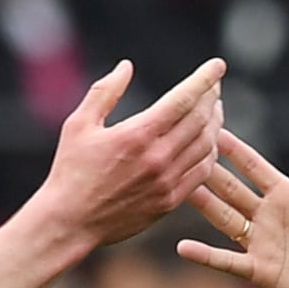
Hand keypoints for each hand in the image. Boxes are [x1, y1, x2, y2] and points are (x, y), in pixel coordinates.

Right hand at [26, 57, 228, 251]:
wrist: (70, 222)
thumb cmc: (70, 171)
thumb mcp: (78, 124)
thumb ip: (105, 92)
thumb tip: (126, 66)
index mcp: (137, 135)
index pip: (183, 99)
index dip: (204, 79)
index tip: (218, 65)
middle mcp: (157, 158)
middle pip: (201, 120)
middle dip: (211, 98)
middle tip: (213, 86)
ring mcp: (166, 182)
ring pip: (206, 145)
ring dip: (215, 123)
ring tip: (213, 110)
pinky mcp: (169, 202)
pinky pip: (202, 172)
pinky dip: (210, 152)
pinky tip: (207, 142)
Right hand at [180, 124, 288, 287]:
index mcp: (285, 194)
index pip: (254, 166)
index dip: (235, 150)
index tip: (212, 128)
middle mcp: (266, 215)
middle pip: (231, 189)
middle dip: (209, 172)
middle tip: (183, 151)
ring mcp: (260, 243)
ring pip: (225, 219)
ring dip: (203, 205)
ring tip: (178, 189)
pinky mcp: (259, 271)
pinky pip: (228, 261)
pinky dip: (206, 256)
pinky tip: (183, 248)